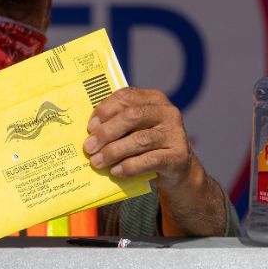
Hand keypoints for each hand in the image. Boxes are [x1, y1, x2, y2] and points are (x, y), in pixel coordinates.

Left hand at [81, 87, 227, 236]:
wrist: (177, 169)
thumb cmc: (148, 146)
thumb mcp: (136, 129)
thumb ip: (118, 124)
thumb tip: (90, 133)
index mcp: (154, 99)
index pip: (126, 97)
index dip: (105, 110)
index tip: (90, 127)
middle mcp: (168, 112)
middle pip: (132, 116)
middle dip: (107, 132)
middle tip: (89, 147)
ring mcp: (176, 134)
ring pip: (140, 140)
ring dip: (114, 151)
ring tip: (97, 162)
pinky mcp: (178, 156)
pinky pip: (150, 160)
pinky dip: (130, 166)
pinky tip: (116, 171)